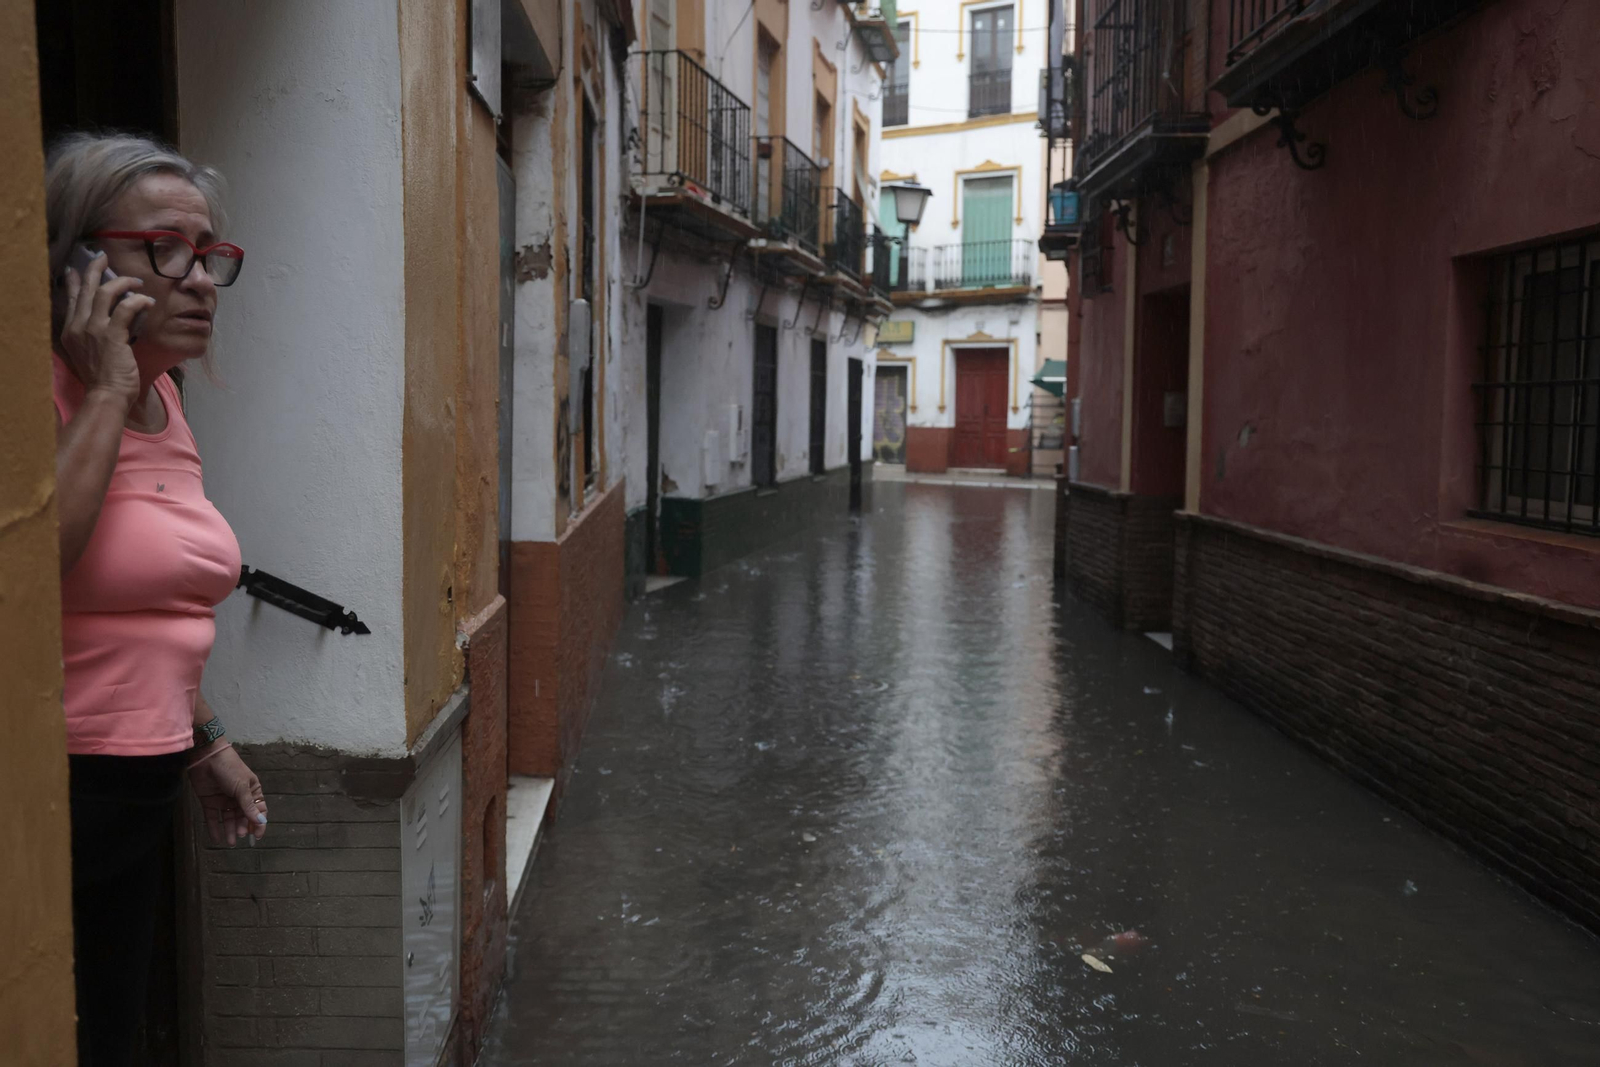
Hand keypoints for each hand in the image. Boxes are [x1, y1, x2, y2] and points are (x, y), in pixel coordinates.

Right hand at [58, 255, 153, 407]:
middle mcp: (78, 326)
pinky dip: (139, 301)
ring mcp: (93, 330)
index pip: (72, 298)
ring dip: (123, 283)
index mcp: (71, 330)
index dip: (75, 281)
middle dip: (94, 269)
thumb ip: (94, 334)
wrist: (106, 396)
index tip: (78, 268)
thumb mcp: (91, 352)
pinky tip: (149, 301)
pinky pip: (126, 308)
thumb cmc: (104, 378)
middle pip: (85, 289)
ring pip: (105, 292)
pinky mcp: (112, 335)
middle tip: (103, 256)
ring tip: (137, 281)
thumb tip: (108, 317)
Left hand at [189, 742, 268, 845]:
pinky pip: (213, 818)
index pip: (258, 809)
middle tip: (240, 836)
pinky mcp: (210, 802)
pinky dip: (214, 828)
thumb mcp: (242, 787)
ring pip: (228, 819)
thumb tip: (260, 822)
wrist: (207, 758)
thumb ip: (248, 806)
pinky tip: (217, 838)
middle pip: (242, 816)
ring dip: (230, 830)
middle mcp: (238, 797)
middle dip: (242, 827)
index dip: (259, 822)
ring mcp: (224, 800)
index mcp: (251, 790)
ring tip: (230, 842)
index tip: (257, 835)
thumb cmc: (230, 769)